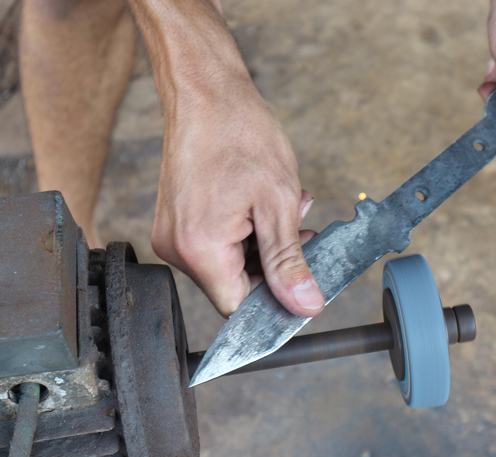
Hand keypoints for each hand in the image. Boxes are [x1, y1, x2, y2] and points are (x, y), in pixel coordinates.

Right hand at [151, 78, 324, 317]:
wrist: (206, 93)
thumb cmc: (241, 135)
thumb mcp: (279, 203)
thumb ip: (289, 262)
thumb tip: (305, 305)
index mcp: (200, 248)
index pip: (239, 305)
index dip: (274, 297)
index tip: (301, 275)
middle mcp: (177, 248)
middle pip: (234, 285)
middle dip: (273, 263)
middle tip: (300, 229)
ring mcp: (172, 235)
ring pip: (228, 264)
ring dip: (264, 243)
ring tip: (286, 207)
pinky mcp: (175, 222)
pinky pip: (215, 245)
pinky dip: (245, 231)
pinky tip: (264, 205)